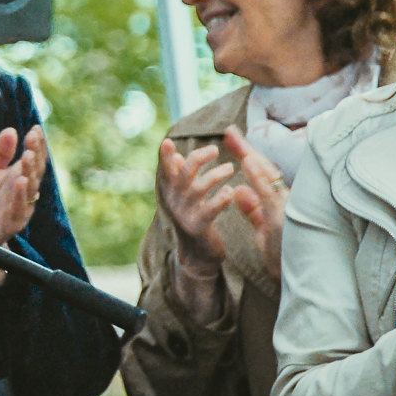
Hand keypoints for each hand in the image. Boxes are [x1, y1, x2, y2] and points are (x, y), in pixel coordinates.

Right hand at [156, 138, 236, 264]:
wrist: (198, 254)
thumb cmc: (194, 220)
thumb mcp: (185, 198)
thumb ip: (182, 178)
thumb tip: (179, 156)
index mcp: (170, 192)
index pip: (166, 170)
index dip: (165, 156)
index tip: (168, 141)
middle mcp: (174, 202)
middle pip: (182, 175)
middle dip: (197, 159)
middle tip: (215, 149)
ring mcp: (184, 215)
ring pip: (197, 189)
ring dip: (214, 175)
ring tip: (230, 168)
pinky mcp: (197, 228)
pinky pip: (209, 210)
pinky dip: (220, 199)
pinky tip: (230, 192)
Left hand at [222, 127, 288, 286]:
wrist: (304, 278)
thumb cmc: (284, 255)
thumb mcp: (263, 229)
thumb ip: (252, 209)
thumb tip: (238, 189)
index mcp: (279, 201)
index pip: (262, 174)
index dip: (246, 155)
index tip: (230, 138)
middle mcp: (287, 199)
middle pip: (266, 169)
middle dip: (246, 150)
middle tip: (229, 131)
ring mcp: (288, 206)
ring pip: (270, 177)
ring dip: (253, 158)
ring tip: (236, 142)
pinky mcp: (286, 217)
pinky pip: (271, 193)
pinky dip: (259, 177)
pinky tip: (248, 163)